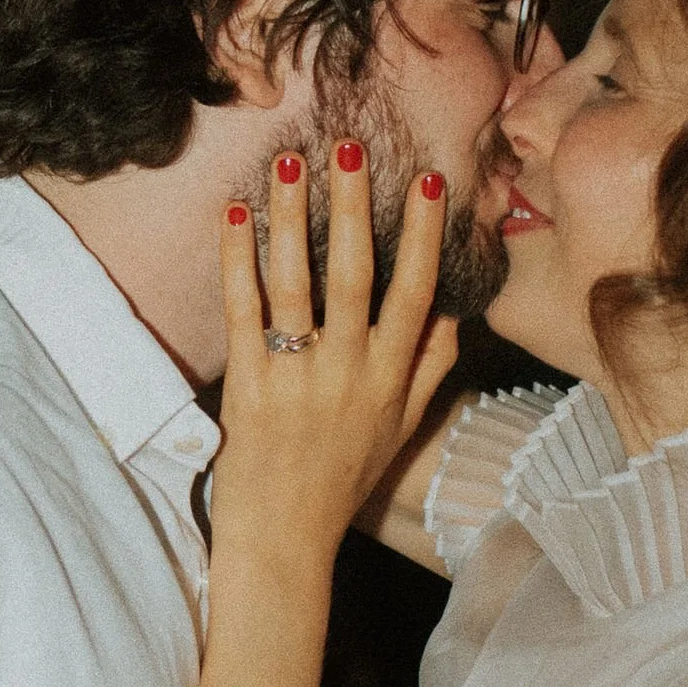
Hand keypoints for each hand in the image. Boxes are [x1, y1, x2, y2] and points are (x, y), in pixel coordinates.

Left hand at [211, 143, 459, 573]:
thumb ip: (431, 367)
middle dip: (355, 206)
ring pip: (299, 283)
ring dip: (294, 217)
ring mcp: (298, 378)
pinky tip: (234, 214)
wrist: (286, 540)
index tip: (430, 183)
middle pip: (357, 274)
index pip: (415, 294)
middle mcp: (349, 372)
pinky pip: (243, 310)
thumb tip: (453, 310)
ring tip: (291, 163)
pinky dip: (238, 259)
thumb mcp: (402, 428)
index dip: (425, 237)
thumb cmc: (343, 481)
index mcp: (390, 379)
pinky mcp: (250, 386)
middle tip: (350, 146)